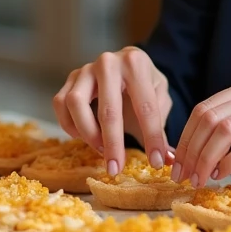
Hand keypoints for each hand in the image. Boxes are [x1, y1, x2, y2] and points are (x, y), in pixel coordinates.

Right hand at [52, 46, 172, 174]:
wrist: (126, 65)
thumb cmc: (144, 85)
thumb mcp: (160, 99)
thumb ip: (162, 127)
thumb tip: (170, 159)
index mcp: (137, 64)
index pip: (146, 107)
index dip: (152, 138)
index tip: (156, 163)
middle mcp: (108, 62)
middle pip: (108, 110)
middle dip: (113, 144)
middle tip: (116, 168)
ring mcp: (85, 69)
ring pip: (76, 104)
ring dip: (88, 133)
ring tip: (101, 149)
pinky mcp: (69, 79)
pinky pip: (60, 104)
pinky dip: (70, 125)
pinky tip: (85, 136)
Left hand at [170, 75, 230, 186]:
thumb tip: (192, 145)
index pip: (204, 108)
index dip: (185, 136)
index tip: (176, 161)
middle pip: (209, 119)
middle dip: (190, 150)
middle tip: (183, 174)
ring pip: (223, 132)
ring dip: (205, 159)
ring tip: (200, 177)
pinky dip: (228, 164)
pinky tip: (222, 174)